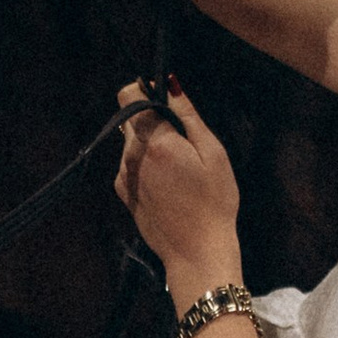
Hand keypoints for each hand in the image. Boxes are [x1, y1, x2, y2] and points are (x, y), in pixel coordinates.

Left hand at [114, 82, 241, 297]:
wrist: (196, 252)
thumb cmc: (214, 203)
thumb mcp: (212, 153)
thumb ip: (188, 115)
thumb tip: (169, 85)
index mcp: (155, 141)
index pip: (129, 94)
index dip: (145, 91)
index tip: (165, 103)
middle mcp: (132, 155)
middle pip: (130, 119)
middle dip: (152, 121)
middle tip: (182, 143)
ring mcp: (123, 175)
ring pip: (130, 143)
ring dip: (149, 146)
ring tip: (180, 170)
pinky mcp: (123, 193)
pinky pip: (130, 165)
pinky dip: (145, 167)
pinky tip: (169, 186)